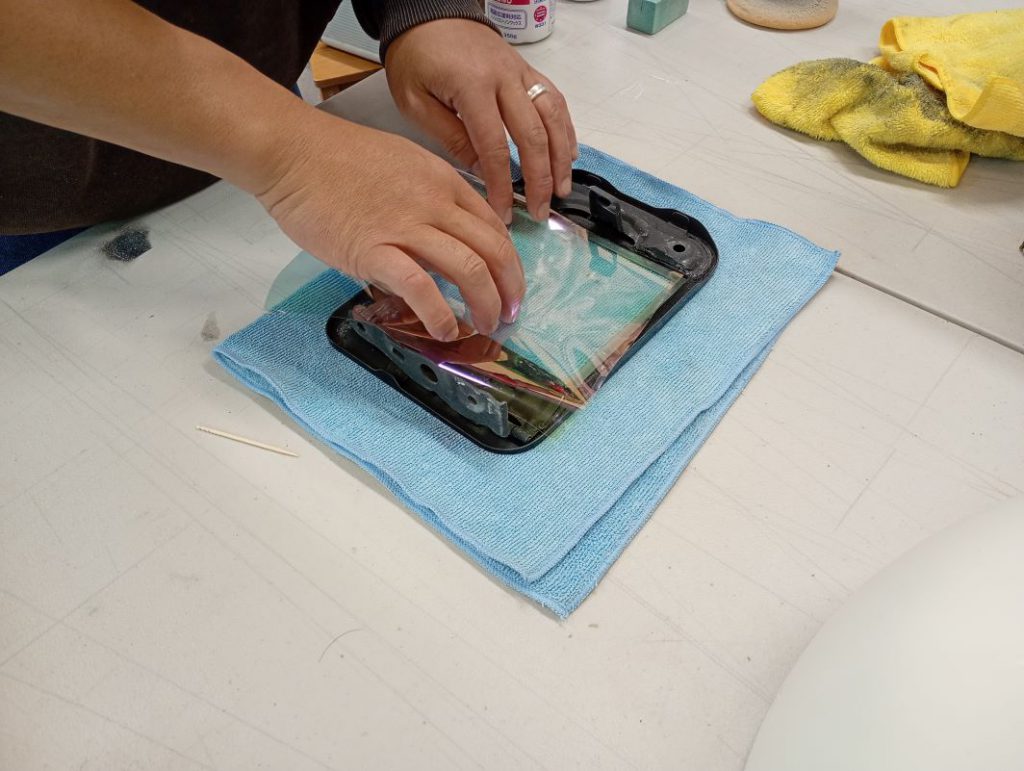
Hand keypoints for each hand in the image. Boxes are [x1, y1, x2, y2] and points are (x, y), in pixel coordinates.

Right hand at [256, 111, 524, 340]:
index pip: (494, 226)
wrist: (292, 151)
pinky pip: (421, 287)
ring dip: (486, 305)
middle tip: (509, 314)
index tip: (509, 285)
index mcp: (443, 182)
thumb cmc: (335, 158)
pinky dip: (440, 314)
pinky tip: (445, 330)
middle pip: (493, 250)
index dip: (509, 262)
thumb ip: (426, 200)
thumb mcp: (401, 166)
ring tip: (486, 327)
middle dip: (509, 288)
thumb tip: (436, 239)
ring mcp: (407, 227)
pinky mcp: (375, 250)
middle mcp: (435, 204)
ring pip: (469, 269)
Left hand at [384, 19, 578, 224]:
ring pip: (553, 117)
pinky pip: (555, 100)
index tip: (503, 213)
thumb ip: (449, 136)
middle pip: (533, 135)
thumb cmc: (416, 57)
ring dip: (560, 158)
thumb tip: (481, 170)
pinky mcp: (527, 70)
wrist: (428, 13)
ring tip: (561, 189)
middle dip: (539, 179)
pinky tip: (567, 155)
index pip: (494, 147)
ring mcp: (520, 72)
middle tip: (539, 211)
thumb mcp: (415, 101)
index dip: (502, 185)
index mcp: (472, 87)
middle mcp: (504, 78)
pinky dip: (566, 130)